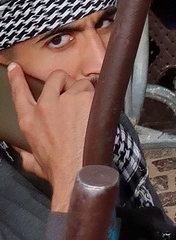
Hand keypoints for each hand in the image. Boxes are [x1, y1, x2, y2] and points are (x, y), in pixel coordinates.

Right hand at [8, 64, 93, 211]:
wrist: (77, 172)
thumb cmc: (58, 169)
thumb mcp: (34, 162)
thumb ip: (26, 154)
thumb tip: (22, 155)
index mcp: (29, 121)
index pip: (19, 93)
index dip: (16, 79)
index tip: (15, 68)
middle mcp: (45, 107)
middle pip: (55, 78)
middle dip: (66, 83)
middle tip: (74, 97)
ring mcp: (65, 100)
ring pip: (78, 83)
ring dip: (84, 93)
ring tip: (87, 113)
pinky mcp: (84, 98)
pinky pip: (93, 88)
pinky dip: (97, 97)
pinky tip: (96, 112)